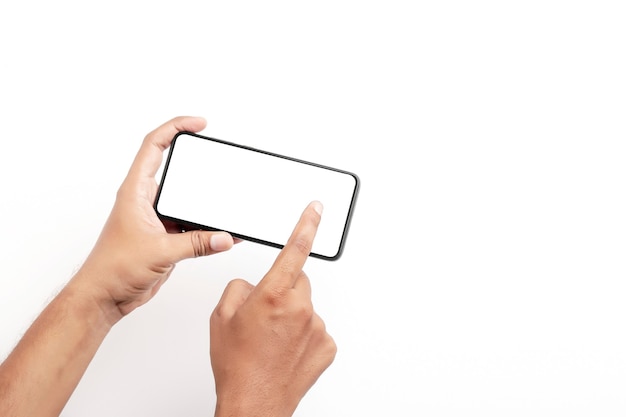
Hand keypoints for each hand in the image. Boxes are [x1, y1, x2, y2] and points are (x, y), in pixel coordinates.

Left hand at [71, 116, 234, 322]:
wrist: (105, 296)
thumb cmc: (113, 269)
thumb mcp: (160, 251)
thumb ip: (197, 244)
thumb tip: (225, 237)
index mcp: (136, 192)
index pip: (154, 146)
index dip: (176, 128)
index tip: (199, 125)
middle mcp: (146, 200)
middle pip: (175, 169)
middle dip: (197, 162)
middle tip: (217, 156)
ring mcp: (156, 218)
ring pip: (186, 200)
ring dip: (204, 201)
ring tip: (225, 198)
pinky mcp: (165, 236)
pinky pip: (191, 224)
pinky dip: (207, 227)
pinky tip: (222, 232)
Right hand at [210, 201, 336, 416]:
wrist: (253, 403)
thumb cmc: (237, 365)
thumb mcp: (222, 318)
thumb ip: (239, 289)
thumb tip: (253, 286)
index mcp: (273, 295)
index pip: (295, 249)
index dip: (307, 225)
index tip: (316, 209)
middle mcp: (300, 308)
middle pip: (298, 281)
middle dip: (284, 289)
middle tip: (266, 313)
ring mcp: (317, 328)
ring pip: (306, 306)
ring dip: (292, 315)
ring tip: (273, 339)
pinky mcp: (327, 346)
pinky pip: (315, 329)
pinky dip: (303, 334)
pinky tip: (286, 350)